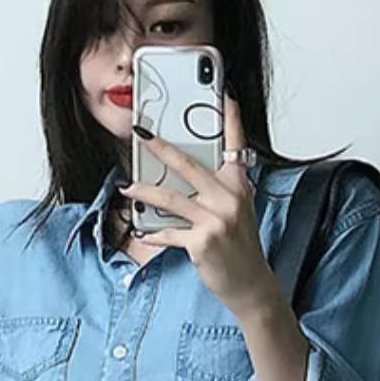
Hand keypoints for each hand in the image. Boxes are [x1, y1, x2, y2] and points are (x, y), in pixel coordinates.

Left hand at [118, 92, 282, 320]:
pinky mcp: (201, 241)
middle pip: (189, 165)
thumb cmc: (241, 247)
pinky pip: (169, 232)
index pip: (236, 146)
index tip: (225, 95)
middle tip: (142, 134)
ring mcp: (216, 220)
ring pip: (172, 198)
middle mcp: (229, 199)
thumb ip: (218, 190)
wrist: (251, 285)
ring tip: (128, 186)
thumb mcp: (237, 212)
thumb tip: (185, 176)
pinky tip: (143, 233)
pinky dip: (154, 233)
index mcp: (239, 186)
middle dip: (161, 148)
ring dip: (145, 191)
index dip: (231, 120)